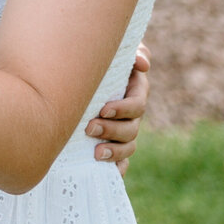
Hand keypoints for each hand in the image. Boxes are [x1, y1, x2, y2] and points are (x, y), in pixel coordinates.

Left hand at [86, 42, 149, 175]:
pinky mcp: (113, 144)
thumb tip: (142, 64)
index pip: (137, 105)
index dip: (123, 109)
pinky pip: (121, 162)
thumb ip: (134, 52)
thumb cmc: (102, 57)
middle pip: (131, 129)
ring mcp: (123, 130)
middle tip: (89, 128)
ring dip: (113, 151)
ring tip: (95, 153)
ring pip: (128, 147)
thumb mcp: (119, 51)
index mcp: (135, 91)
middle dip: (112, 130)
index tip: (103, 109)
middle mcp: (131, 114)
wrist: (81, 70)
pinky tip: (106, 172)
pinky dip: (117, 169)